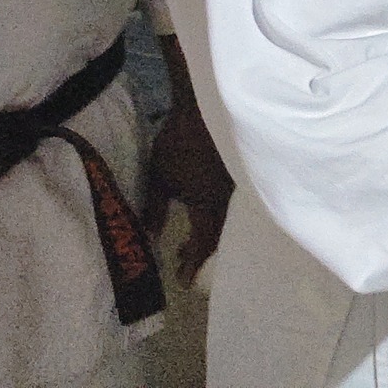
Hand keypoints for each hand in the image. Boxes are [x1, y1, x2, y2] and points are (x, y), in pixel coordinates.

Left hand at [143, 100, 233, 284]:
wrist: (205, 106)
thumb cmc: (179, 145)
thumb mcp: (160, 178)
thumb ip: (155, 209)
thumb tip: (149, 237)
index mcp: (210, 206)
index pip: (203, 244)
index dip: (193, 265)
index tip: (183, 281)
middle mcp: (228, 201)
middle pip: (219, 236)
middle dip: (201, 251)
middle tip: (181, 259)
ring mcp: (236, 187)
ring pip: (225, 220)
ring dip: (208, 233)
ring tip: (188, 238)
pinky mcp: (237, 173)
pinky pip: (229, 204)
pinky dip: (215, 216)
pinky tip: (203, 211)